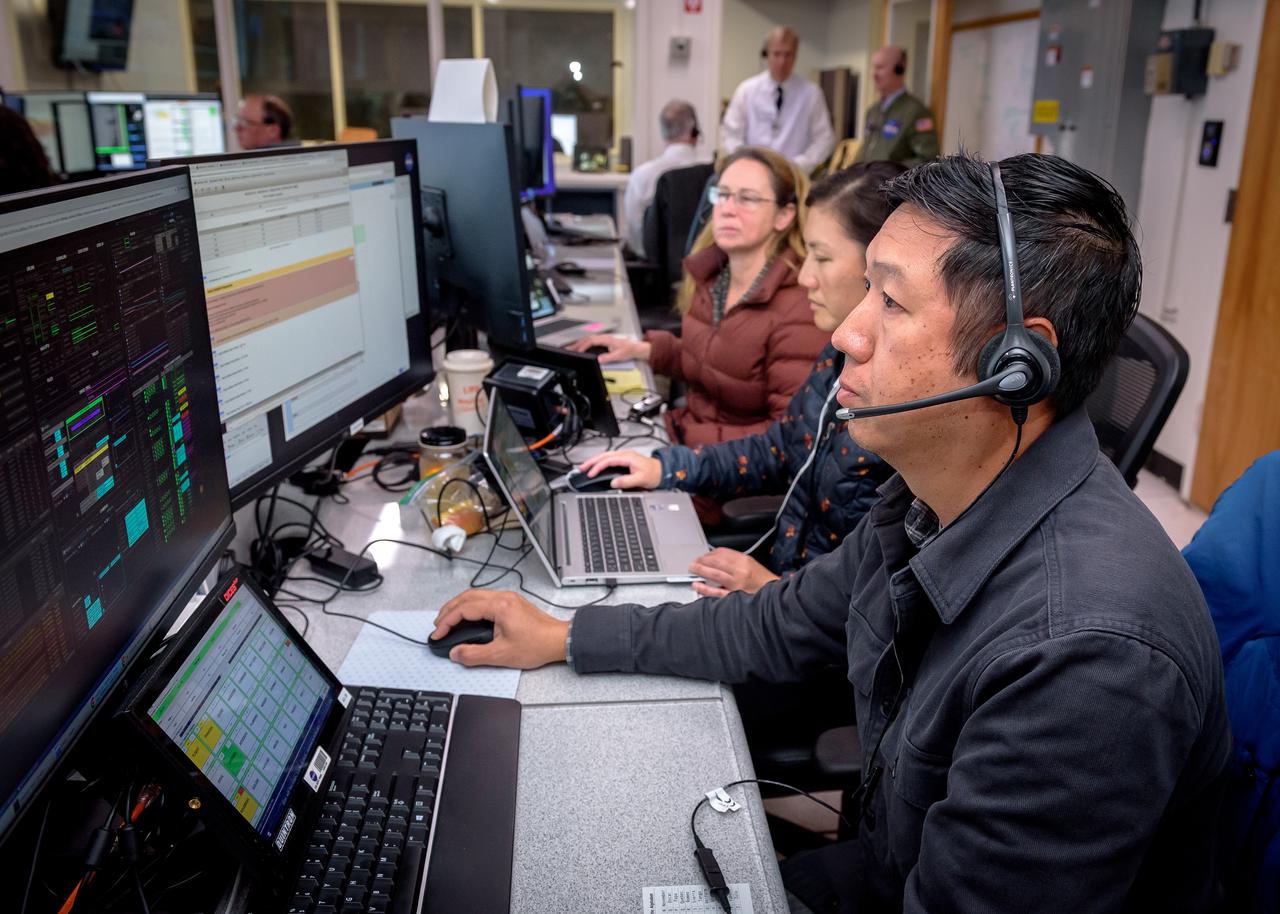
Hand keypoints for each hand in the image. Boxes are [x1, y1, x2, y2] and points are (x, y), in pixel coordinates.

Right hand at [432, 590, 569, 668]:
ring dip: (460, 606)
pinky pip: (486, 598)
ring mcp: (509, 598)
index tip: (438, 633)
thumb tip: (456, 653)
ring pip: (476, 595)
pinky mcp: (512, 603)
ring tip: (449, 620)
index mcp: (499, 606)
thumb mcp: (501, 655)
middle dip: (449, 610)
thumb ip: (474, 655)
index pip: (464, 609)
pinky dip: (471, 606)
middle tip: (438, 624)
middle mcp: (503, 597)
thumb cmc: (537, 645)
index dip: (446, 622)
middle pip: (467, 597)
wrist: (559, 641)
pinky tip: (468, 616)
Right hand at [567, 333, 650, 363]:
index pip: (591, 341)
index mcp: (606, 339)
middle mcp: (603, 337)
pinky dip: (583, 344)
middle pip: (587, 339)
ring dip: (579, 343)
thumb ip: (608, 357)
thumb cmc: (628, 349)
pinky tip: (580, 347)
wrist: (635, 348)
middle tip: (568, 349)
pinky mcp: (603, 341)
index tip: (577, 351)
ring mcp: (603, 338)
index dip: (582, 346)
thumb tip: (599, 359)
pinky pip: (591, 341)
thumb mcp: (618, 355)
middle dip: (576, 344)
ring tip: (571, 348)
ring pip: (588, 339)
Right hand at [577, 450, 662, 489]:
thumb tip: (613, 483)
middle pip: (604, 455)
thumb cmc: (653, 474)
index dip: (598, 467)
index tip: (591, 474)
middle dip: (592, 461)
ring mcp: (625, 457)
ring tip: (586, 467)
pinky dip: (601, 462)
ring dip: (595, 461)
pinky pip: (609, 459)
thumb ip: (627, 481)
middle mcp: (625, 455)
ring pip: (606, 456)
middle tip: (581, 468)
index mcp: (628, 457)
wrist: (661, 471)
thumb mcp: (641, 479)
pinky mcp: (625, 460)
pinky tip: (597, 466)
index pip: (608, 460)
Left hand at [688, 548, 779, 597]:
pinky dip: (705, 589)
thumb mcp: (751, 564)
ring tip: (693, 569)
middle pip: (716, 562)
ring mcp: (737, 585)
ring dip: (701, 570)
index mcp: (745, 561)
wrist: (774, 596)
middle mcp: (740, 572)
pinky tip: (697, 586)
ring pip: (715, 575)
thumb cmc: (763, 581)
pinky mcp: (735, 598)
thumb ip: (735, 560)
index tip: (703, 555)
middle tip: (693, 562)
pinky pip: (717, 593)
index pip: (722, 553)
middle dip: (702, 560)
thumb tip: (716, 558)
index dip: (709, 553)